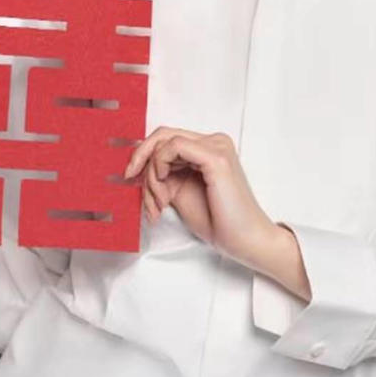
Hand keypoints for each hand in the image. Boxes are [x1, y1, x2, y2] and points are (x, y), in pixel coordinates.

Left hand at [124, 127, 278, 272]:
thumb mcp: (180, 192)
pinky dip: (160, 167)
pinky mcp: (215, 157)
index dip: (144, 154)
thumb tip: (138, 166)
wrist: (245, 241)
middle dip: (142, 160)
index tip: (130, 176)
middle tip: (131, 181)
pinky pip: (173, 147)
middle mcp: (214, 141)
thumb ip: (164, 174)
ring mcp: (216, 146)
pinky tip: (165, 193)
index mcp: (208, 148)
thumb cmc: (218, 221)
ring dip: (152, 174)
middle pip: (163, 135)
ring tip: (159, 204)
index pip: (167, 138)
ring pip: (165, 143)